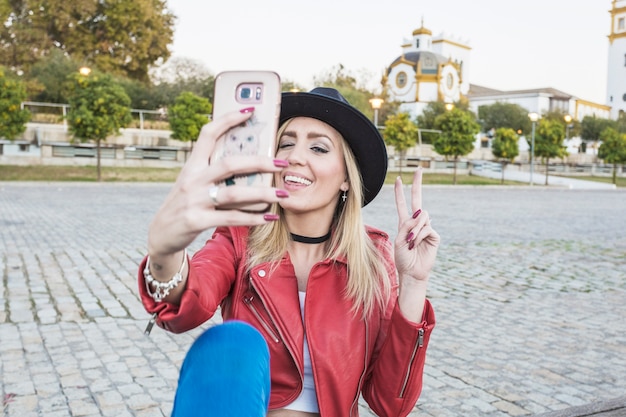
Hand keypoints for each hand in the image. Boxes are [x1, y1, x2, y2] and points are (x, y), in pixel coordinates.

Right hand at [148, 109, 287, 256]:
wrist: (161, 234)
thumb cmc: (184, 205)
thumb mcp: (192, 183)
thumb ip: (213, 172)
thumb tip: (249, 163)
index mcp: (192, 166)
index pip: (208, 134)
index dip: (228, 120)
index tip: (249, 111)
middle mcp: (192, 179)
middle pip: (229, 164)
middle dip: (259, 162)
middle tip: (281, 163)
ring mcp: (194, 200)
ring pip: (234, 193)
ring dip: (262, 194)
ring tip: (282, 195)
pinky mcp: (197, 221)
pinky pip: (231, 218)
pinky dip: (253, 218)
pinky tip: (269, 217)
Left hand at [393, 168, 439, 282]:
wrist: (412, 272)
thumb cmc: (403, 258)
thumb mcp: (399, 241)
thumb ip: (407, 226)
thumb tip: (420, 215)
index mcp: (404, 224)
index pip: (402, 204)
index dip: (400, 192)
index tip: (398, 179)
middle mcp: (416, 223)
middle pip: (417, 200)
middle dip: (417, 184)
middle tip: (419, 169)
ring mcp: (426, 228)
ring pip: (422, 217)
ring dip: (415, 228)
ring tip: (411, 242)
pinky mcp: (434, 235)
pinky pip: (427, 228)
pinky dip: (420, 235)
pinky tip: (417, 244)